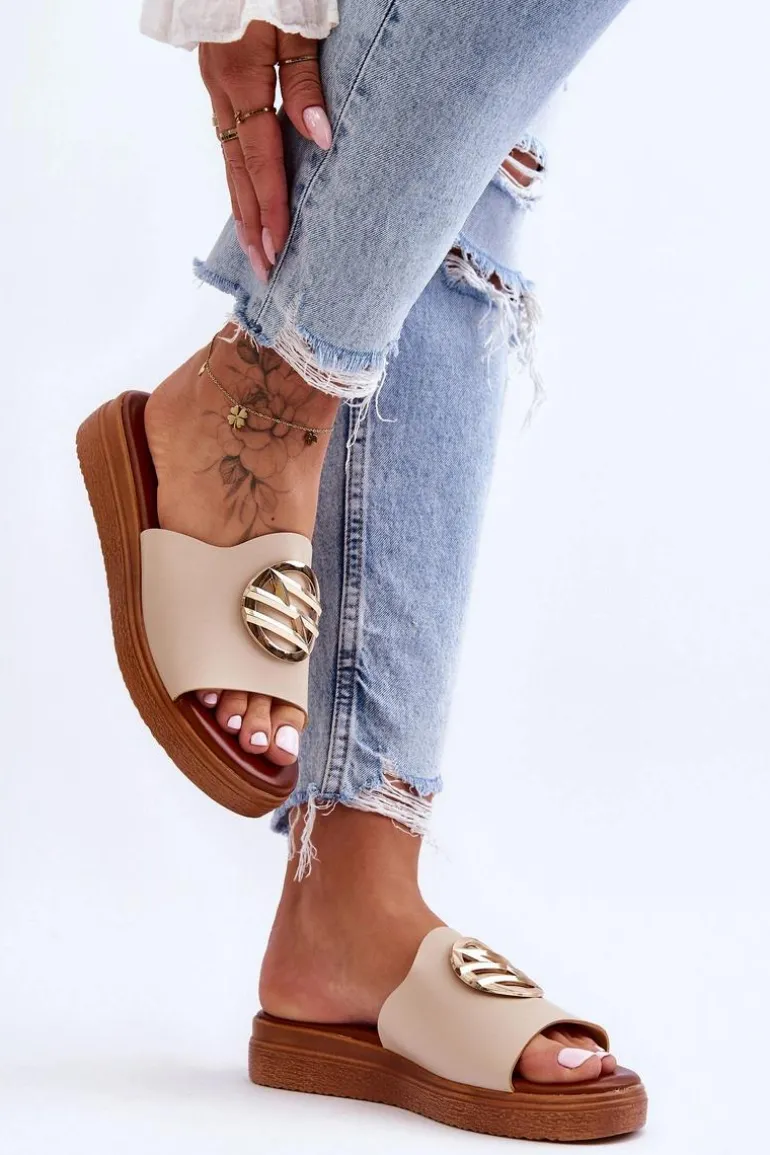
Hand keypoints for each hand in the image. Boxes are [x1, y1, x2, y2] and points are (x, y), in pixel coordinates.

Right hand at [200, 22, 331, 281]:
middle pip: (236, 171)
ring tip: (257, 245)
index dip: (271, 209)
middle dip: (252, 224)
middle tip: (264, 270)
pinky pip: (228, 135)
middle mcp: (221, 87)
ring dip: (243, 204)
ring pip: (229, 155)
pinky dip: (239, 171)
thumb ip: (306, 81)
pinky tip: (248, 190)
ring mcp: (215, 81)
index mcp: (241, 78)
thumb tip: (320, 140)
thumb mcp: (300, 20)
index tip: (281, 250)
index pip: (259, 161)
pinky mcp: (219, 73)